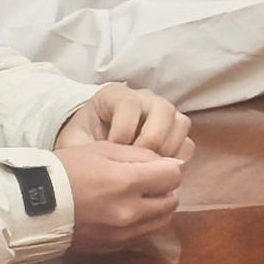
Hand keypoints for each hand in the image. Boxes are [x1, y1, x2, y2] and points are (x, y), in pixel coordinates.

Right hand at [56, 130, 187, 252]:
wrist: (31, 205)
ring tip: (137, 198)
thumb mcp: (102, 149)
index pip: (173, 176)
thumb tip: (173, 163)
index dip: (166, 168)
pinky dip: (142, 224)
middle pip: (171, 201)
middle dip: (163, 189)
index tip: (154, 167)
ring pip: (162, 221)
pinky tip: (125, 214)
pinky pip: (143, 236)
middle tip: (146, 182)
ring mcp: (122, 233)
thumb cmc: (65, 170)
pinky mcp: (113, 247)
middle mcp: (129, 212)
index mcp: (126, 183)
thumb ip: (141, 155)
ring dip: (156, 208)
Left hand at [62, 85, 192, 158]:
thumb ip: (83, 149)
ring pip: (180, 124)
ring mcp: (164, 112)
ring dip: (166, 150)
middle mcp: (145, 98)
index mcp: (117, 95)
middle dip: (148, 143)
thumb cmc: (84, 140)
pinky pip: (188, 143)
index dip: (121, 134)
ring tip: (146, 166)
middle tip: (133, 162)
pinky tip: (156, 169)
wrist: (91, 142)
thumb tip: (102, 166)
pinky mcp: (175, 131)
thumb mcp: (75, 142)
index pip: (130, 106)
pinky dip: (176, 158)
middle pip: (163, 111)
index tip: (110, 152)